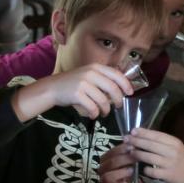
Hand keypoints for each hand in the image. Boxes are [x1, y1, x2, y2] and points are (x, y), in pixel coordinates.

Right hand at [13, 64, 132, 121]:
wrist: (53, 88)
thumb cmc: (73, 83)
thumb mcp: (88, 75)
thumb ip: (102, 79)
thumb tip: (121, 90)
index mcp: (95, 67)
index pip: (116, 74)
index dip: (125, 84)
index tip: (130, 93)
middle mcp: (90, 73)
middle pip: (112, 88)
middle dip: (118, 100)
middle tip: (118, 106)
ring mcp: (83, 84)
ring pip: (103, 100)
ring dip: (106, 110)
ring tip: (103, 113)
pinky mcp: (77, 95)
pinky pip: (92, 108)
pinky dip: (95, 114)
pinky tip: (93, 115)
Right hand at [98, 143, 139, 182]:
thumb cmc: (129, 171)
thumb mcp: (130, 161)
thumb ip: (131, 152)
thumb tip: (135, 142)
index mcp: (106, 159)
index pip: (112, 152)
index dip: (122, 149)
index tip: (133, 147)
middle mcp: (103, 169)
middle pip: (111, 163)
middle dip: (123, 160)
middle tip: (135, 158)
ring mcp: (103, 181)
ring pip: (108, 177)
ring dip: (120, 173)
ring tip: (131, 171)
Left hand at [127, 127, 183, 182]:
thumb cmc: (182, 161)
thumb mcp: (176, 148)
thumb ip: (163, 142)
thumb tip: (144, 135)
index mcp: (175, 143)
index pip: (156, 135)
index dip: (143, 133)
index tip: (132, 131)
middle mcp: (173, 152)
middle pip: (151, 145)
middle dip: (136, 141)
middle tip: (126, 139)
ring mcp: (170, 164)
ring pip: (149, 157)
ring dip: (137, 154)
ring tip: (130, 152)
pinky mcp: (167, 175)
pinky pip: (151, 170)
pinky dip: (145, 169)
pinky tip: (140, 167)